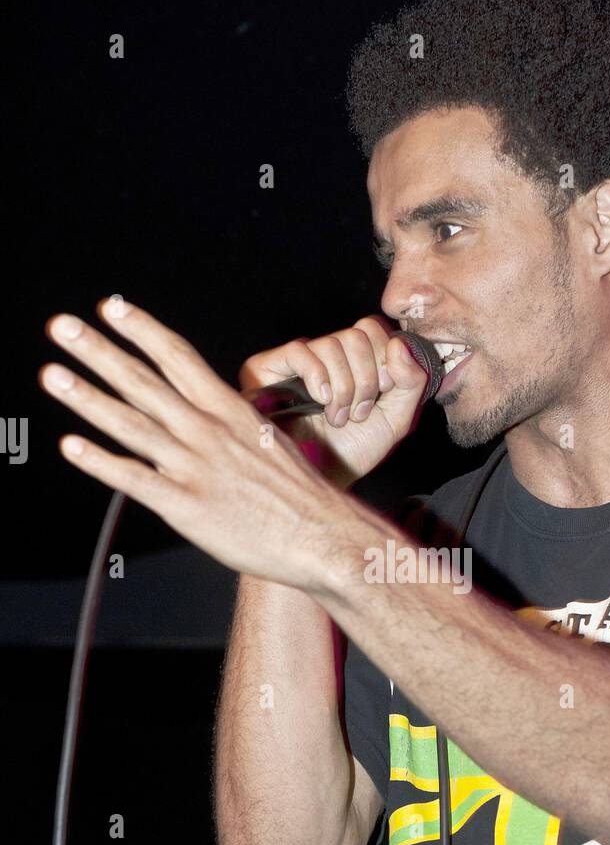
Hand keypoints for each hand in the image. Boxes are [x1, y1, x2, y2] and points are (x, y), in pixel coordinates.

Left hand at [39, 299, 349, 591]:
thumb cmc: (299, 495)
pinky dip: (100, 461)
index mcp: (230, 411)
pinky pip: (135, 479)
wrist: (322, 536)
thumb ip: (229, 429)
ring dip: (87, 397)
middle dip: (99, 351)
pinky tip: (70, 446)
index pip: (179, 357)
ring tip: (52, 374)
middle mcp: (208, 431)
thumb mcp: (269, 443)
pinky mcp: (186, 506)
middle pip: (144, 381)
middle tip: (61, 326)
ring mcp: (195, 467)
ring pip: (131, 423)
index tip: (112, 308)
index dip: (142, 330)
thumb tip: (201, 419)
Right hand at [239, 315, 427, 486]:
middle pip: (356, 335)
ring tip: (337, 418)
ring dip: (343, 388)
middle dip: (365, 380)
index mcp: (354, 360)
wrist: (321, 480)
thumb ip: (411, 381)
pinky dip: (317, 377)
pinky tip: (320, 401)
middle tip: (358, 412)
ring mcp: (296, 361)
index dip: (384, 358)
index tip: (383, 393)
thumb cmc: (353, 452)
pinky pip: (299, 350)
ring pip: (331, 344)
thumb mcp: (396, 419)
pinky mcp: (267, 368)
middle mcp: (325, 355)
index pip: (372, 327)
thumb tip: (399, 343)